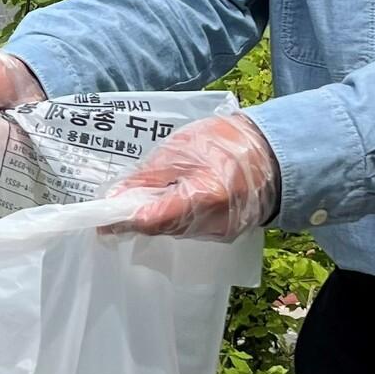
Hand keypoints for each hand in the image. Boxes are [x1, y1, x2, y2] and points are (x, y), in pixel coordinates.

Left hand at [106, 112, 278, 240]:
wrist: (273, 153)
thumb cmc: (224, 142)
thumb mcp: (179, 151)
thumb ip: (148, 177)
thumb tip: (117, 196)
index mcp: (202, 197)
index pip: (153, 219)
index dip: (124, 220)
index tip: (101, 220)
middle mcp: (212, 223)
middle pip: (162, 228)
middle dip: (135, 219)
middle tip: (112, 209)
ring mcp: (221, 231)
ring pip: (174, 230)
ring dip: (152, 218)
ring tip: (134, 201)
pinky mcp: (225, 231)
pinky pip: (189, 228)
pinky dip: (172, 218)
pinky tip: (162, 202)